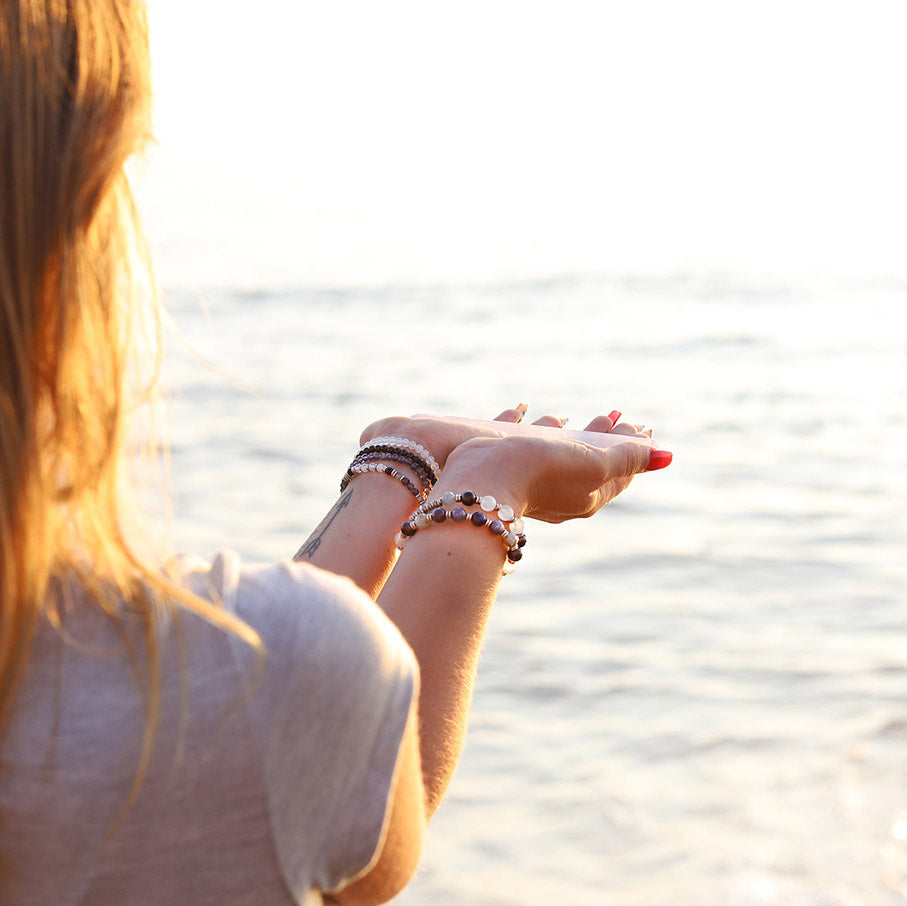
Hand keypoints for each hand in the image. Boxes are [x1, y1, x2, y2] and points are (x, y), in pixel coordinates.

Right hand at [438, 412, 664, 522]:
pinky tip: (526, 417)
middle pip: (594, 464)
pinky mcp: (511, 474)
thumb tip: (666, 456)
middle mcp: (566, 495)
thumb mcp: (595, 462)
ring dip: (571, 435)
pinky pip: (531, 451)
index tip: (641, 426)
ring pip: (560, 457)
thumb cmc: (541, 471)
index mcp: (590, 495)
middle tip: (615, 416)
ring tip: (572, 417)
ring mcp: (537, 487)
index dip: (635, 448)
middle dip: (607, 438)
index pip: (623, 471)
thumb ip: (629, 458)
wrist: (481, 481)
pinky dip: (537, 434)